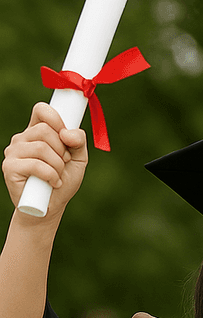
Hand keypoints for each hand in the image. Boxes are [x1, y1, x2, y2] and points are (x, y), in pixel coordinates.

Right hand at [3, 103, 87, 220]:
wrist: (51, 206)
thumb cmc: (63, 181)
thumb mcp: (78, 159)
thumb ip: (78, 141)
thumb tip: (68, 133)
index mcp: (37, 132)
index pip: (41, 110)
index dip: (56, 118)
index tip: (67, 135)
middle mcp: (22, 139)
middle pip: (45, 130)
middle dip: (62, 149)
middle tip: (64, 163)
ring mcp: (13, 152)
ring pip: (41, 147)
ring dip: (58, 165)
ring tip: (58, 176)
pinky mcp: (9, 167)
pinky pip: (36, 164)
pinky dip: (51, 175)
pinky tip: (53, 183)